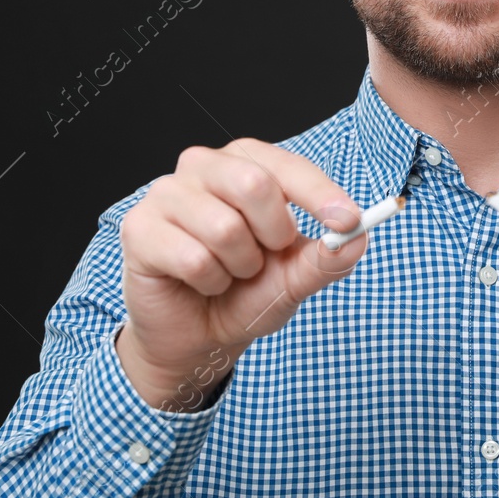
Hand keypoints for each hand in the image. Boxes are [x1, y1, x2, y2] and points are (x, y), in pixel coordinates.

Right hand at [116, 138, 364, 408]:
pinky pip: (193, 258)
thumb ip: (327, 257)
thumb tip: (359, 236)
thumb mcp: (295, 278)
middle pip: (253, 183)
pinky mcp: (139, 228)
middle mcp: (203, 166)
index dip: (321, 195)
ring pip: (224, 228)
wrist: (197, 335)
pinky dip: (209, 282)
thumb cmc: (245, 292)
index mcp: (245, 162)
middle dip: (272, 234)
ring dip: (239, 267)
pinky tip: (200, 282)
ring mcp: (166, 193)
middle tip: (265, 256)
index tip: (349, 221)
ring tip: (229, 272)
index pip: (288, 167)